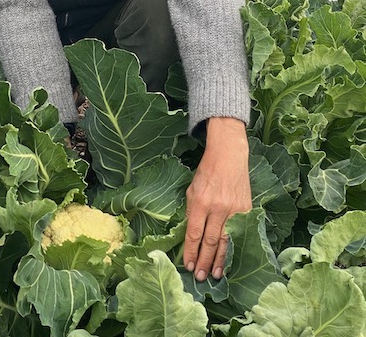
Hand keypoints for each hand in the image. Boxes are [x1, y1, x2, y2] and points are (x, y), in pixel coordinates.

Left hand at [183, 117, 251, 281]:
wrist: (229, 156)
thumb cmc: (207, 172)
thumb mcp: (192, 189)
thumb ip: (191, 211)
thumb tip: (191, 235)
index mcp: (201, 202)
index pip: (194, 233)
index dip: (191, 251)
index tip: (188, 265)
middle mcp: (218, 208)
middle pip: (210, 241)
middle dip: (204, 261)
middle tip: (200, 277)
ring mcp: (234, 209)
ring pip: (226, 241)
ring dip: (220, 260)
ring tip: (215, 275)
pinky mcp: (246, 210)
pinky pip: (239, 233)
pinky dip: (234, 248)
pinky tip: (231, 260)